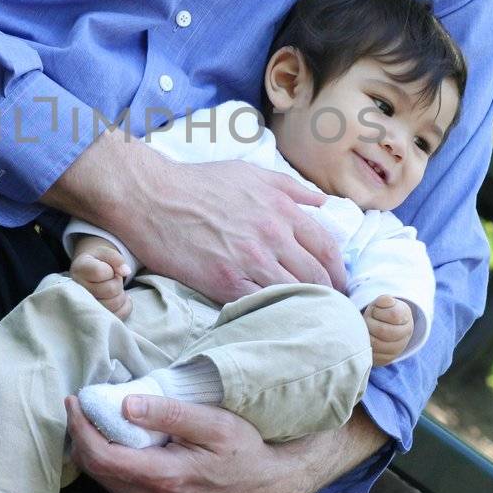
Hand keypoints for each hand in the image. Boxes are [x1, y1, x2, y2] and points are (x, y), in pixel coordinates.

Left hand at [65, 393, 300, 492]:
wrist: (264, 490)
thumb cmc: (244, 453)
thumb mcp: (215, 425)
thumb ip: (171, 414)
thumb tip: (126, 404)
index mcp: (162, 478)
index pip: (102, 456)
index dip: (81, 427)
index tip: (75, 400)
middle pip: (94, 469)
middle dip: (80, 434)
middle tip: (78, 403)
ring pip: (101, 480)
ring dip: (90, 447)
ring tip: (92, 416)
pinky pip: (114, 486)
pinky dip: (105, 461)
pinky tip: (112, 439)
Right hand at [70, 237, 131, 317]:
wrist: (86, 275)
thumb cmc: (96, 263)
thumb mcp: (104, 253)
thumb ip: (116, 258)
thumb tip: (126, 271)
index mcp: (79, 270)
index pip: (100, 272)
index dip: (111, 271)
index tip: (109, 270)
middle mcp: (78, 290)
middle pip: (110, 290)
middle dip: (118, 283)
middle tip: (114, 279)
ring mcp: (86, 306)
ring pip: (113, 305)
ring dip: (121, 295)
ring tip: (115, 289)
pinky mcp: (96, 318)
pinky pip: (117, 316)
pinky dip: (125, 307)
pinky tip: (122, 298)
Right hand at [120, 157, 346, 304]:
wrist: (152, 197)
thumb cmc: (198, 183)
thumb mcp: (250, 173)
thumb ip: (290, 188)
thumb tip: (323, 204)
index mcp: (281, 209)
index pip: (326, 246)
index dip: (339, 269)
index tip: (340, 283)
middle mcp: (271, 235)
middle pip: (316, 274)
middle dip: (330, 294)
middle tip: (332, 308)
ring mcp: (249, 260)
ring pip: (294, 292)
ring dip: (306, 307)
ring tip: (310, 318)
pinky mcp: (224, 281)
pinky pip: (260, 303)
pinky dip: (273, 312)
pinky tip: (276, 319)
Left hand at [362, 295, 413, 365]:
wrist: (385, 329)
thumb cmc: (382, 312)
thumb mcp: (383, 303)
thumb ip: (385, 300)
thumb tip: (386, 301)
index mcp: (406, 320)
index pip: (393, 315)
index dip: (379, 311)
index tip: (375, 310)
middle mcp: (405, 337)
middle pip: (383, 331)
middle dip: (370, 323)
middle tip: (366, 320)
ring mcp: (396, 350)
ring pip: (376, 344)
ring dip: (365, 334)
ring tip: (365, 329)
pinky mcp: (385, 360)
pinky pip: (371, 355)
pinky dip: (364, 345)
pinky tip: (364, 338)